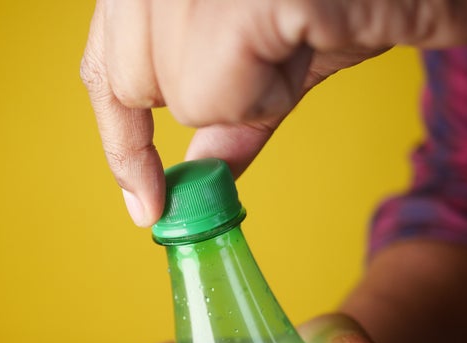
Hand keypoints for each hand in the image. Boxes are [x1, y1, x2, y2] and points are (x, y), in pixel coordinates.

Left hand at [81, 0, 466, 225]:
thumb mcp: (275, 59)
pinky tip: (309, 36)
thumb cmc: (360, 0)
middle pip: (136, 85)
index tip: (144, 199)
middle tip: (277, 55)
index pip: (106, 66)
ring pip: (180, 96)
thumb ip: (225, 114)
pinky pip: (219, 93)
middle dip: (207, 97)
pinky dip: (271, 90)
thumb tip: (192, 177)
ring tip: (303, 33)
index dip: (121, 138)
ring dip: (251, 92)